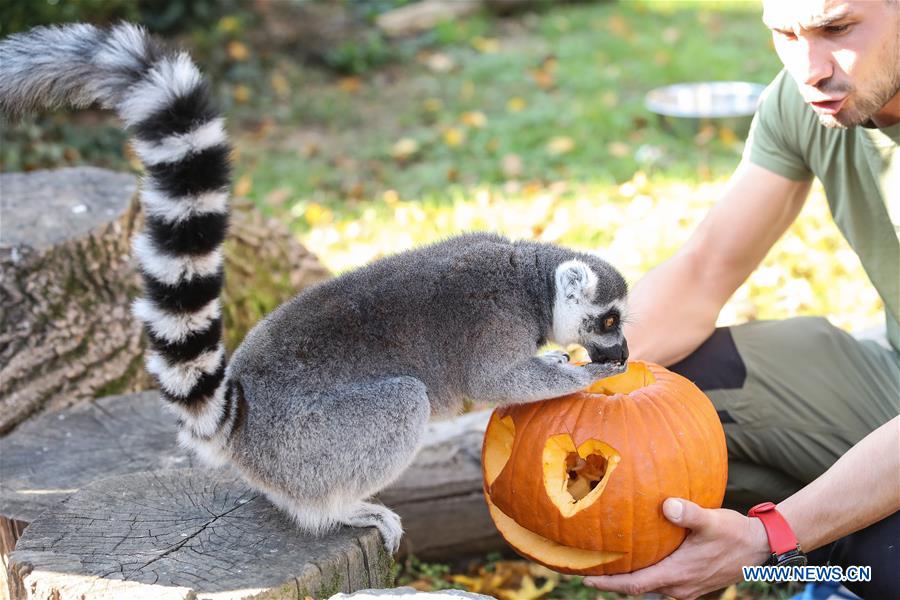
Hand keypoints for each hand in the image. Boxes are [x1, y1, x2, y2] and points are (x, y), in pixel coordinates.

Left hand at [583, 498, 770, 599]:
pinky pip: (662, 581)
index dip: (608, 584)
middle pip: (637, 588)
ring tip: (609, 561)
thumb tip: (668, 505)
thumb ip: (689, 514)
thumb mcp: (712, 520)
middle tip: (588, 567)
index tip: (585, 578)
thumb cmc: (734, 533)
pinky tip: (640, 556)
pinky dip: (646, 572)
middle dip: (613, 580)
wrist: (761, 547)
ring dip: (630, 576)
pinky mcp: (693, 583)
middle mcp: (679, 586)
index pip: (635, 585)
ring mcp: (686, 587)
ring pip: (650, 584)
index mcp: (678, 574)